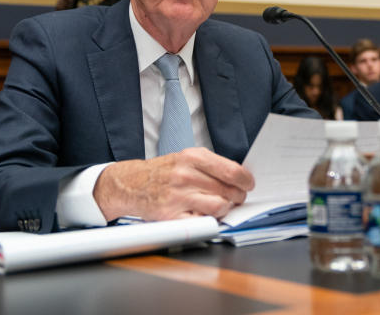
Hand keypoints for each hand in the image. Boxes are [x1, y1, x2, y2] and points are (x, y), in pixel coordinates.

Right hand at [93, 147, 254, 221]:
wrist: (131, 183)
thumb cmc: (164, 172)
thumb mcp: (186, 158)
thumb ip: (211, 165)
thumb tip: (240, 177)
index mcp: (192, 157)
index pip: (232, 171)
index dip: (245, 180)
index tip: (248, 184)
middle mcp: (185, 175)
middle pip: (229, 190)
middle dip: (237, 196)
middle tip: (235, 197)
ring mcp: (178, 196)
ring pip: (220, 206)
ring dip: (225, 208)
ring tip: (220, 205)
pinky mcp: (171, 216)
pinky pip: (202, 221)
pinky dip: (208, 220)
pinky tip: (204, 214)